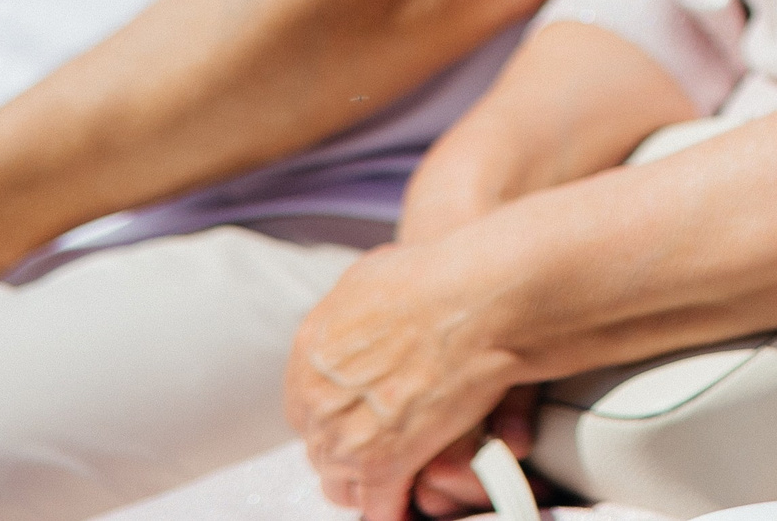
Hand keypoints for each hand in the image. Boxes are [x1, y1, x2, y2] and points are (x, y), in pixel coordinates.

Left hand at [287, 236, 530, 520]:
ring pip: (341, 483)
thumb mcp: (369, 278)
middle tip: (376, 449)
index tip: (353, 420)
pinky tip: (405, 502)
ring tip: (393, 479)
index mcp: (310, 352)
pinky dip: (393, 509)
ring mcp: (347, 435)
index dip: (332, 417)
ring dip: (365, 483)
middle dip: (347, 450)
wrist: (472, 299)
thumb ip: (352, 312)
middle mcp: (318, 397)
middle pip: (320, 446)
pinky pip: (378, 509)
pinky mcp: (384, 465)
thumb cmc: (436, 278)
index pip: (304, 407)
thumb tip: (358, 316)